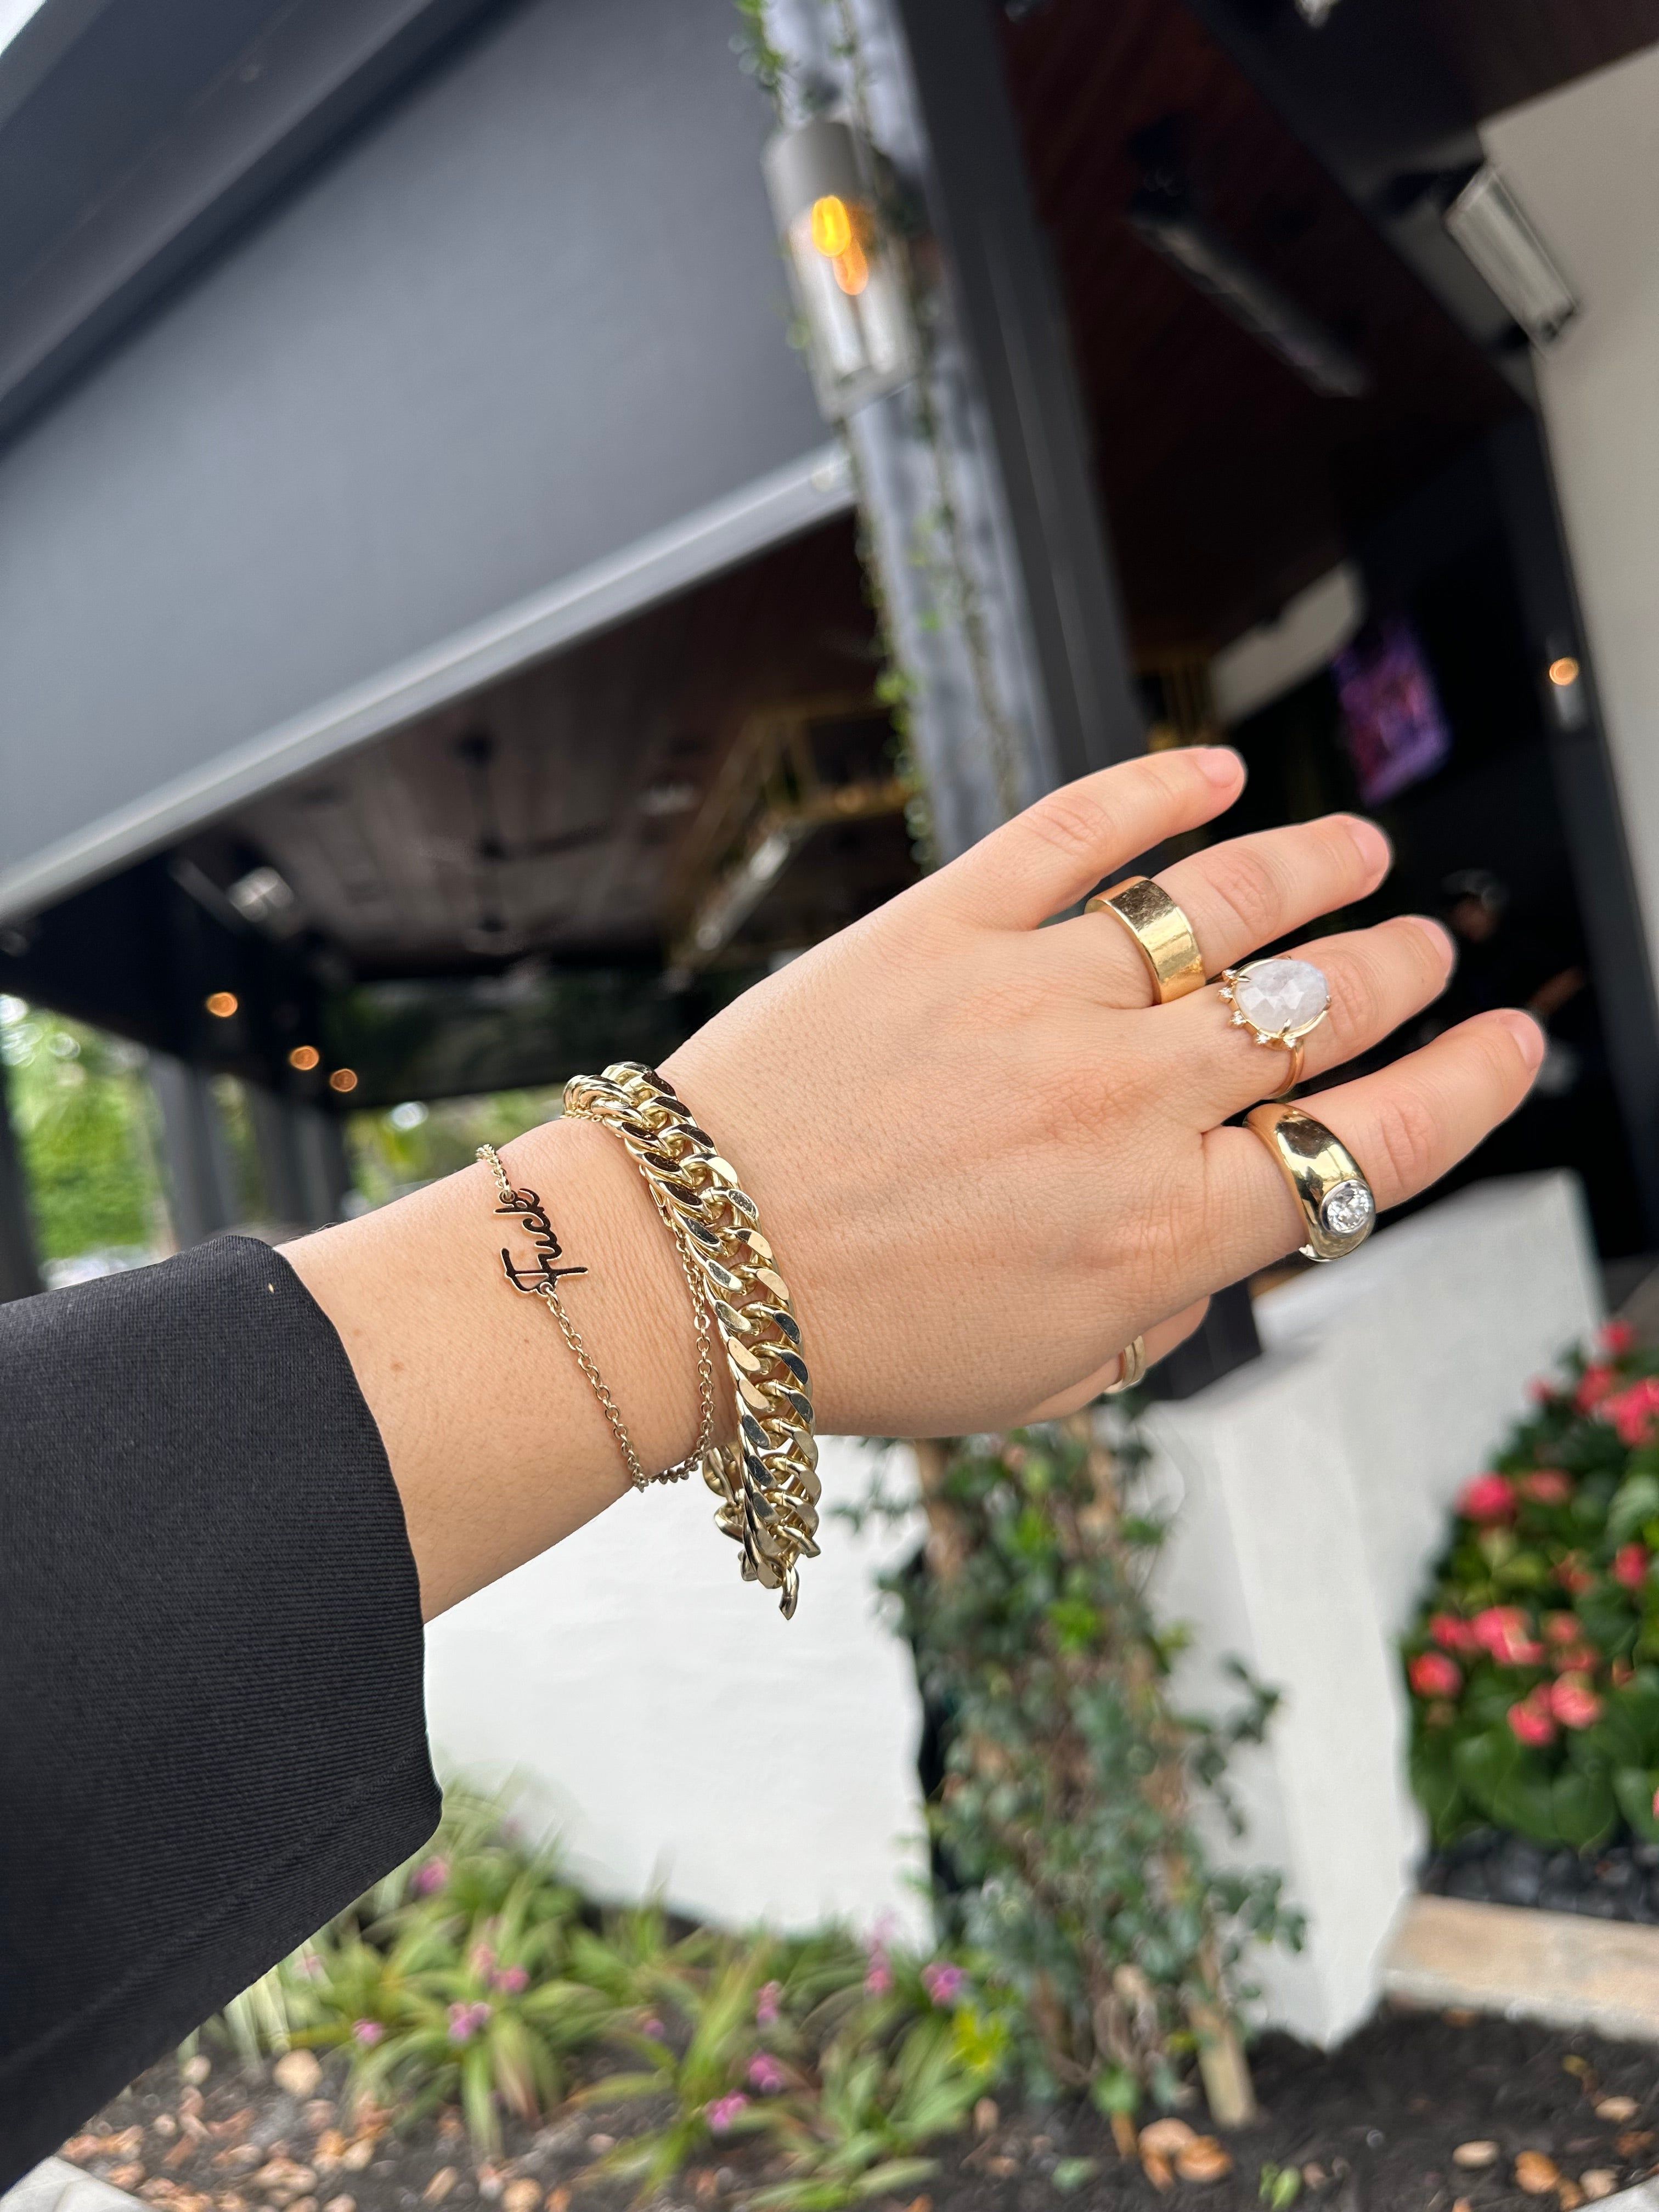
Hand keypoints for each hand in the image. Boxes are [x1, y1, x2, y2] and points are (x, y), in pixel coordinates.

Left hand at [664, 746, 1540, 1435]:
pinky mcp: (941, 927)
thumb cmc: (858, 1343)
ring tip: (1357, 849)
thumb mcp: (1045, 1380)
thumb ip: (1162, 1307)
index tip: (1508, 1046)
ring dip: (1313, 865)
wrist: (681, 1271)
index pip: (1372, 1147)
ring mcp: (1036, 1004)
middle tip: (1424, 948)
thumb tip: (1226, 1236)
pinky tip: (1214, 768)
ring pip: (1225, 903)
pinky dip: (1157, 787)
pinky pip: (1077, 831)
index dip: (1466, 1090)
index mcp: (1162, 1239)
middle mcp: (1123, 1111)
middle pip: (1319, 1012)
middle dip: (1397, 975)